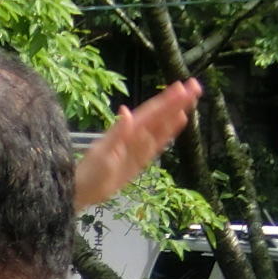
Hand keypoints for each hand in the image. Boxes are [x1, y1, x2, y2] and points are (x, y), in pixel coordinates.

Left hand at [74, 78, 201, 212]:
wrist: (82, 192)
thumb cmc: (90, 173)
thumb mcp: (103, 154)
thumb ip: (117, 134)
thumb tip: (127, 111)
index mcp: (125, 131)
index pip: (149, 112)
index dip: (166, 100)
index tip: (181, 86)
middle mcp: (133, 136)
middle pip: (158, 116)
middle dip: (176, 101)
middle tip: (195, 86)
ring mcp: (137, 147)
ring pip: (161, 126)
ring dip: (175, 112)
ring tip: (191, 99)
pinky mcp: (140, 159)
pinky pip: (157, 143)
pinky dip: (168, 132)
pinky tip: (179, 121)